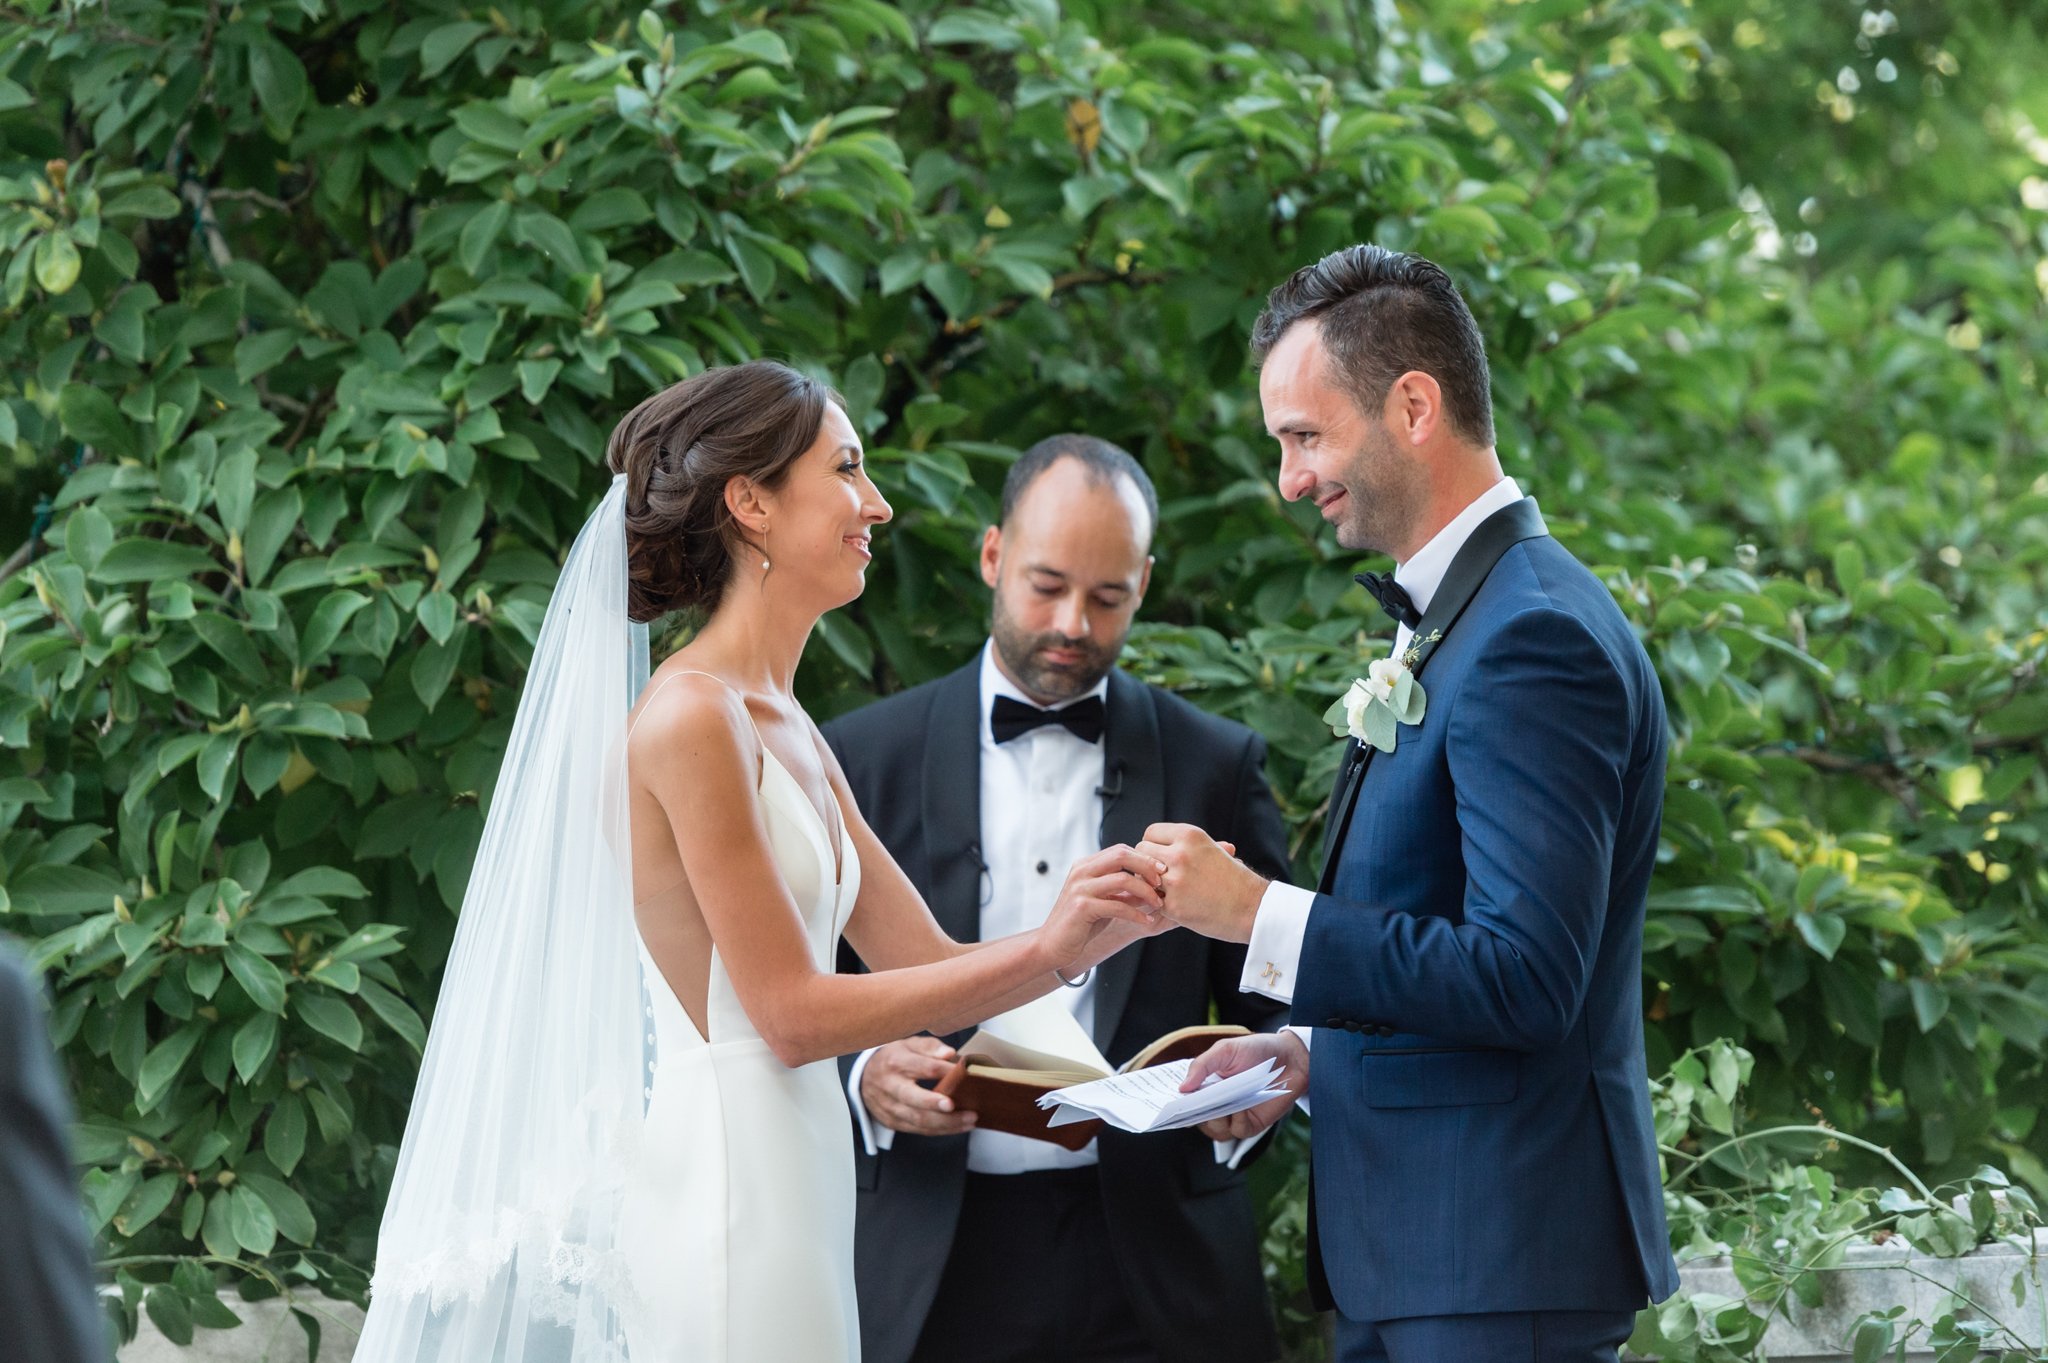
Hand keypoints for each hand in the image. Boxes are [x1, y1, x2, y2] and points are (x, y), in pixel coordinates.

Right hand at [861, 1037, 976, 1136]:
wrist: (864, 1077)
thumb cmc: (894, 1058)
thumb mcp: (908, 1044)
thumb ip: (930, 1047)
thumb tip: (949, 1054)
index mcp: (896, 1062)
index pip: (924, 1067)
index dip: (946, 1071)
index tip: (967, 1074)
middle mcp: (890, 1086)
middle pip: (914, 1098)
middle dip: (935, 1104)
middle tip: (957, 1105)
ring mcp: (889, 1107)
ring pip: (918, 1119)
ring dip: (946, 1123)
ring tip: (970, 1119)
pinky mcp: (892, 1122)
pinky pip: (918, 1129)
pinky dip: (940, 1130)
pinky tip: (959, 1126)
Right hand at [1038, 844, 1167, 974]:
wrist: (1052, 945)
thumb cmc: (1080, 924)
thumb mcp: (1103, 901)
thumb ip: (1122, 891)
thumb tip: (1152, 886)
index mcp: (1085, 866)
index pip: (1120, 850)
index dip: (1144, 858)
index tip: (1162, 872)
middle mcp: (1081, 871)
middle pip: (1122, 855)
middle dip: (1147, 867)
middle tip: (1162, 883)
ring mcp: (1080, 888)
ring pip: (1122, 879)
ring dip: (1146, 891)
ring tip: (1158, 903)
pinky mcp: (1082, 907)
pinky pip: (1118, 906)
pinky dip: (1137, 913)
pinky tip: (1147, 920)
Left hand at [1137, 823, 1267, 942]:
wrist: (1254, 909)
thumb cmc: (1236, 880)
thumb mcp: (1215, 851)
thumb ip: (1188, 847)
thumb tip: (1163, 844)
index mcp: (1190, 835)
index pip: (1151, 832)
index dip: (1153, 844)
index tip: (1161, 855)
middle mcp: (1180, 854)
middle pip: (1142, 851)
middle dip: (1148, 863)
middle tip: (1161, 874)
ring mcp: (1175, 881)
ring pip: (1143, 877)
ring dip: (1150, 883)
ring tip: (1166, 890)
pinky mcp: (1173, 906)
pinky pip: (1152, 900)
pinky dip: (1160, 904)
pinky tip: (1175, 905)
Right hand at [1184, 1030, 1308, 1141]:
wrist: (1291, 1058)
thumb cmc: (1257, 1050)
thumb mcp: (1225, 1050)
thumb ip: (1201, 1066)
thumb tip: (1181, 1088)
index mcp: (1207, 1084)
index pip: (1184, 1100)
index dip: (1174, 1104)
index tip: (1165, 1105)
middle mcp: (1217, 1102)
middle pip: (1196, 1118)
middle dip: (1191, 1115)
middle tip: (1190, 1107)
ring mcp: (1233, 1115)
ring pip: (1214, 1130)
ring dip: (1215, 1119)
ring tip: (1221, 1104)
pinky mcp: (1250, 1124)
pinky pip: (1236, 1131)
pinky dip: (1235, 1121)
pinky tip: (1241, 1107)